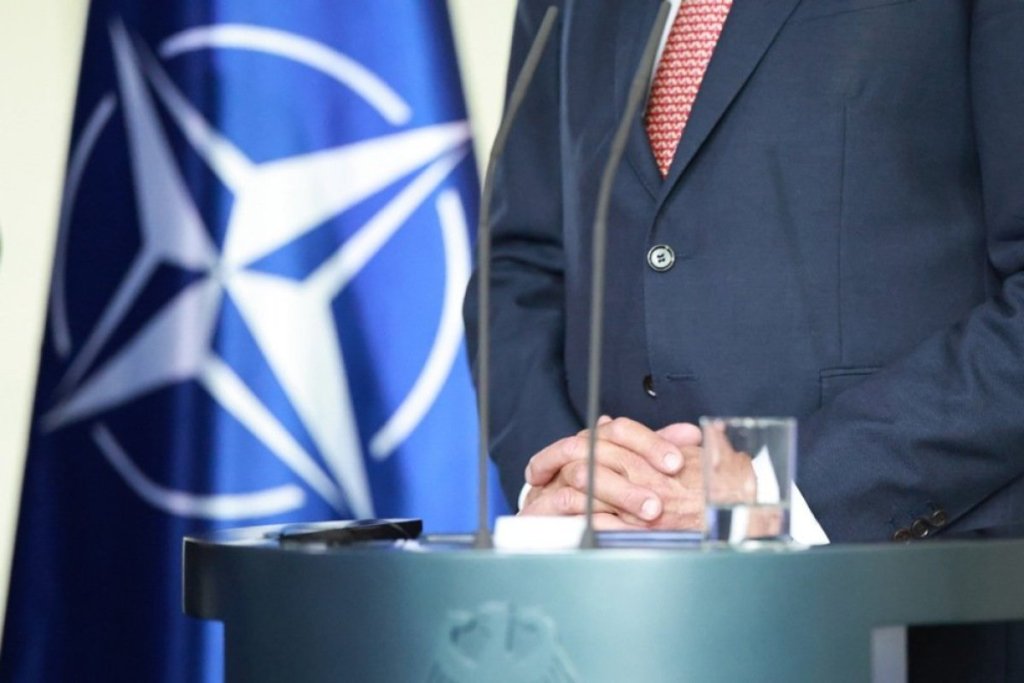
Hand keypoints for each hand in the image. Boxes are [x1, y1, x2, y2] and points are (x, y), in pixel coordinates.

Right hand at [519, 416, 704, 529]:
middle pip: (601, 447)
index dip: (651, 442)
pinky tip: (617, 524)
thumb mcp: (631, 470)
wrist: (546, 519)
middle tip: (667, 492)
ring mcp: (555, 476)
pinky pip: (564, 501)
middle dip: (637, 471)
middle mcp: (574, 453)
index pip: (621, 429)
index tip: (677, 462)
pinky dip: (590, 511)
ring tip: (649, 512)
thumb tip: (690, 433)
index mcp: (595, 441)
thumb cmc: (595, 495)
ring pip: (584, 473)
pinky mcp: (541, 503)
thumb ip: (656, 450)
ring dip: (620, 493)